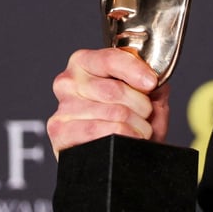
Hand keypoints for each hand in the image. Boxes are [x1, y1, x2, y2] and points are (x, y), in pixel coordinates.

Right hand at [46, 48, 167, 157]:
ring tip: (138, 129)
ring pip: (113, 113)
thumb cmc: (132, 119)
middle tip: (146, 115)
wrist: (121, 152)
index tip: (151, 83)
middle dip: (142, 106)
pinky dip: (123, 136)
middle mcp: (68, 82)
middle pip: (114, 90)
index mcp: (86, 62)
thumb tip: (152, 78)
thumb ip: (151, 81)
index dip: (136, 71)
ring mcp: (62, 108)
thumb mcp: (148, 95)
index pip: (110, 59)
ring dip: (137, 125)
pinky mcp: (59, 133)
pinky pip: (99, 132)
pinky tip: (127, 138)